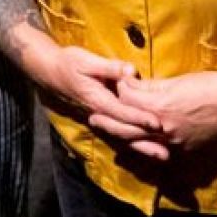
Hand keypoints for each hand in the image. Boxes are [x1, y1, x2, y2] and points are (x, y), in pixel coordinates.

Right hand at [29, 44, 168, 160]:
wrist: (50, 72)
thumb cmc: (69, 63)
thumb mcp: (88, 61)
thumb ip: (110, 67)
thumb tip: (130, 71)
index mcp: (98, 100)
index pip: (122, 113)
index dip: (140, 118)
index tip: (157, 124)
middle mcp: (99, 113)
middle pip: (125, 132)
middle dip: (145, 142)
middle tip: (166, 152)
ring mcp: (100, 117)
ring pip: (123, 137)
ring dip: (143, 147)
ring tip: (162, 156)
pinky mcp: (101, 117)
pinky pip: (119, 133)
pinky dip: (134, 143)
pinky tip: (148, 149)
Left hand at [115, 71, 216, 155]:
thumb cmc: (211, 86)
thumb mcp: (179, 81)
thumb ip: (153, 87)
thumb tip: (133, 86)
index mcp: (161, 106)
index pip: (128, 99)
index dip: (120, 91)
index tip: (114, 85)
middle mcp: (163, 129)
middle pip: (127, 127)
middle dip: (109, 121)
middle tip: (94, 118)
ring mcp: (174, 144)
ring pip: (139, 144)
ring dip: (122, 138)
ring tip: (109, 135)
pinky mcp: (184, 152)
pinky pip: (158, 155)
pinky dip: (144, 151)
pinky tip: (136, 149)